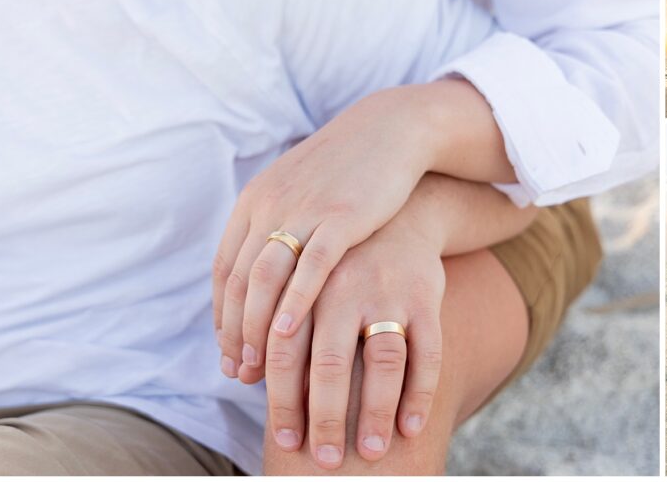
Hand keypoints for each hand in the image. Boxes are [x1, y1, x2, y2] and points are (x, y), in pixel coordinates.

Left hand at [212, 89, 436, 382]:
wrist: (390, 130)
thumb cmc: (347, 171)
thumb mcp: (299, 193)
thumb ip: (276, 228)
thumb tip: (262, 276)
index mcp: (255, 201)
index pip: (226, 269)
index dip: (223, 316)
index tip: (228, 354)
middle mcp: (269, 205)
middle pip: (240, 279)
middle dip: (235, 332)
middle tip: (239, 373)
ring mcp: (303, 210)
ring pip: (267, 277)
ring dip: (256, 326)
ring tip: (258, 365)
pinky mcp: (340, 216)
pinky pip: (310, 266)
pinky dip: (295, 302)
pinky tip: (290, 334)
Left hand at [264, 207, 445, 468]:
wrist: (397, 209)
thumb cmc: (336, 253)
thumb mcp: (296, 267)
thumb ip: (268, 313)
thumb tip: (239, 374)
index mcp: (303, 281)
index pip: (281, 348)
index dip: (280, 397)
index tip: (283, 439)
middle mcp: (342, 287)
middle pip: (327, 361)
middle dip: (322, 415)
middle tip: (322, 458)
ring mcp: (387, 291)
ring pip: (381, 359)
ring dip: (373, 410)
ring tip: (367, 451)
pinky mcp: (425, 295)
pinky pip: (427, 351)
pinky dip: (420, 393)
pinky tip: (411, 428)